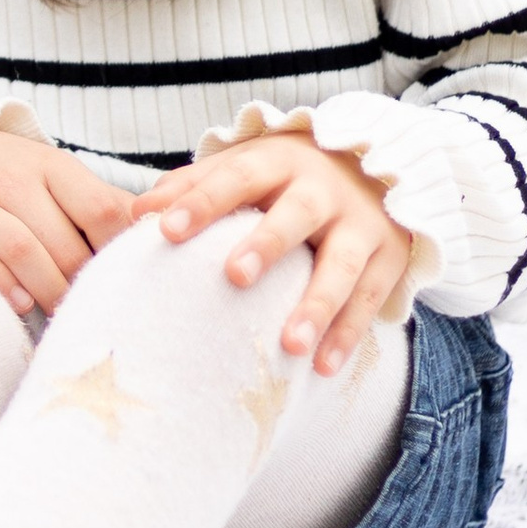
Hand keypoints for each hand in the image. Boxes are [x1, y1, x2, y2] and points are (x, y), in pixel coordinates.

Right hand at [0, 128, 136, 316]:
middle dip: (82, 283)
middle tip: (95, 313)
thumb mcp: (55, 178)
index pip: (99, 208)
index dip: (117, 250)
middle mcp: (10, 177)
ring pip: (20, 249)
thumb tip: (156, 232)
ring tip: (63, 316)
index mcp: (51, 166)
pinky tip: (17, 303)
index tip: (124, 280)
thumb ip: (100, 204)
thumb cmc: (8, 180)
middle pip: (61, 240)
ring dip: (46, 289)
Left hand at [134, 134, 407, 372]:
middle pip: (296, 214)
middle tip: (235, 276)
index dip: (202, 201)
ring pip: (342, 265)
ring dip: (317, 305)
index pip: (237, 176)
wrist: (381, 166)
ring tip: (290, 346)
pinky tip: (322, 366)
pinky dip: (348, 333)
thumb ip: (194, 186)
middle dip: (267, 243)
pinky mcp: (390, 257)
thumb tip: (136, 214)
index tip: (164, 230)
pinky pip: (369, 298)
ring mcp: (362, 224)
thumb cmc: (289, 177)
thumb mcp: (248, 166)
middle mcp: (324, 189)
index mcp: (280, 161)